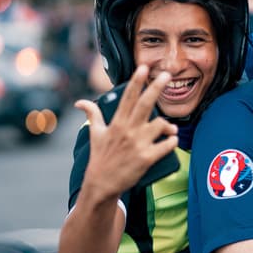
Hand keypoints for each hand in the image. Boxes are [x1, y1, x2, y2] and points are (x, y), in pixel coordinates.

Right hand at [75, 65, 178, 200]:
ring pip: (160, 124)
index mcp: (117, 123)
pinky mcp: (146, 158)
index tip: (143, 68)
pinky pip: (166, 145)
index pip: (128, 98)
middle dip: (156, 88)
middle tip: (167, 75)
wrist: (102, 184)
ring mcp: (138, 144)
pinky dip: (172, 142)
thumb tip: (79, 102)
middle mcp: (128, 131)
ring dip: (169, 126)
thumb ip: (92, 115)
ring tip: (170, 130)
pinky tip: (172, 140)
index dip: (136, 82)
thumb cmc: (100, 157)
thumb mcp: (95, 134)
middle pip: (146, 104)